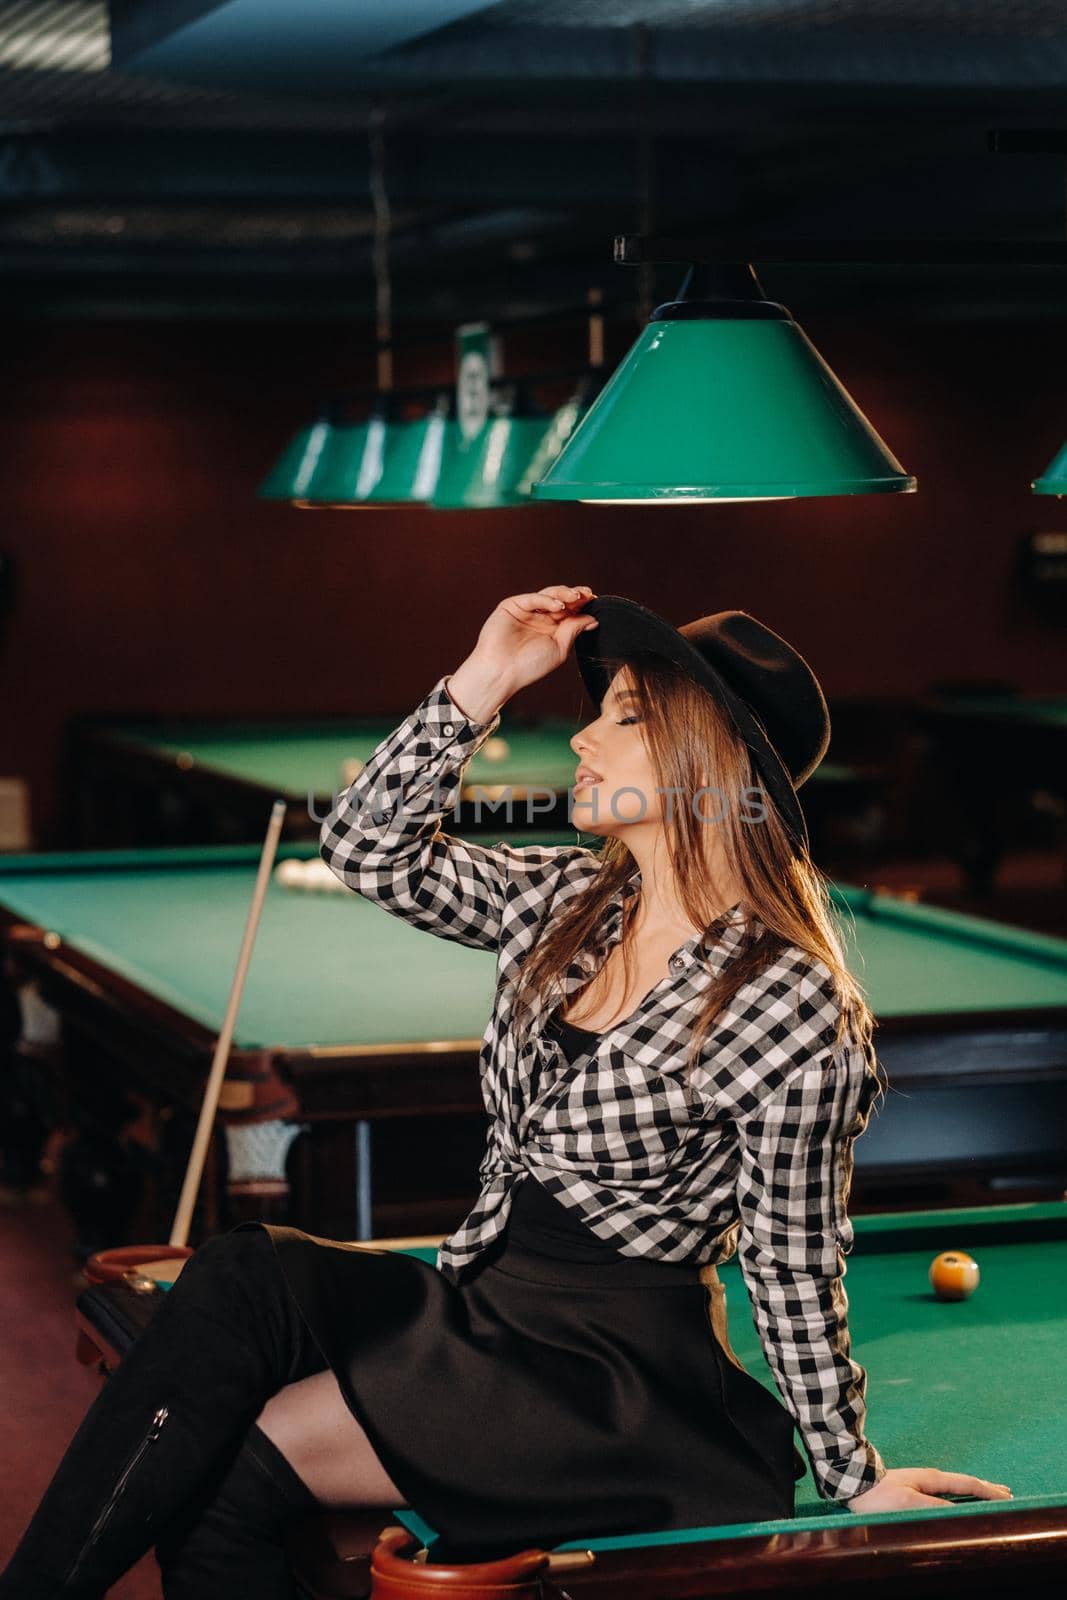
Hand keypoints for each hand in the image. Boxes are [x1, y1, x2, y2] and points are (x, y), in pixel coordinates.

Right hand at [454, 586, 598, 710]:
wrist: (502, 672)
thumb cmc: (530, 665)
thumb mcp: (559, 648)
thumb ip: (574, 630)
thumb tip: (593, 618)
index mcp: (552, 628)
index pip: (570, 611)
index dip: (583, 604)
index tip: (595, 601)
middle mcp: (540, 617)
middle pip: (561, 600)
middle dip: (576, 596)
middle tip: (588, 595)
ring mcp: (526, 610)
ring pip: (548, 595)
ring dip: (564, 594)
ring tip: (577, 597)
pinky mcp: (511, 606)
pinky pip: (532, 598)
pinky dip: (546, 600)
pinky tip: (559, 605)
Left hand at [848, 1467, 1012, 1512]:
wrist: (856, 1482)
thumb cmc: (880, 1494)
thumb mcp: (909, 1503)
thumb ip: (934, 1507)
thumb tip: (958, 1512)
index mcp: (932, 1478)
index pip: (967, 1484)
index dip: (988, 1491)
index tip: (1007, 1496)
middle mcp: (930, 1477)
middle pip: (965, 1482)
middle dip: (986, 1488)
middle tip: (1006, 1493)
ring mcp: (923, 1481)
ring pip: (956, 1486)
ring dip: (975, 1489)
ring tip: (989, 1493)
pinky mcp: (915, 1487)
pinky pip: (946, 1490)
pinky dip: (961, 1493)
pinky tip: (959, 1498)